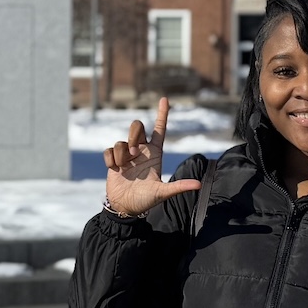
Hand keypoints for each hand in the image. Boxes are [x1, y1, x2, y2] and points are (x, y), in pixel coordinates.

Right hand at [103, 97, 202, 217]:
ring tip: (123, 168)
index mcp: (154, 153)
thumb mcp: (163, 193)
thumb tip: (199, 185)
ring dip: (121, 155)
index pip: (160, 130)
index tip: (165, 99)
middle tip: (134, 153)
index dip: (162, 114)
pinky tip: (114, 170)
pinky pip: (109, 150)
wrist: (124, 208)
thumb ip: (178, 187)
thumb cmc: (145, 200)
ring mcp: (126, 155)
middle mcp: (141, 151)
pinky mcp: (113, 160)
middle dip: (133, 135)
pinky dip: (110, 160)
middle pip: (136, 126)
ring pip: (120, 141)